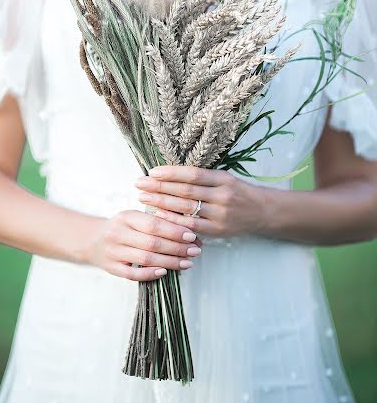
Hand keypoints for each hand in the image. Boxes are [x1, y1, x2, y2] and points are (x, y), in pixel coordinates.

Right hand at [84, 208, 201, 281]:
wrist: (91, 239)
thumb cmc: (122, 227)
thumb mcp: (135, 217)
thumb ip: (157, 221)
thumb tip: (189, 231)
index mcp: (126, 217)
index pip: (153, 224)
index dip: (174, 231)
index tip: (192, 236)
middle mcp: (118, 233)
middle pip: (152, 243)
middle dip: (177, 248)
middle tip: (195, 251)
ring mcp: (113, 252)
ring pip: (145, 259)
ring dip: (169, 262)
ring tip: (187, 263)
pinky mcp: (111, 268)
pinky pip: (132, 274)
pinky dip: (149, 274)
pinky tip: (165, 272)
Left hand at [135, 166, 266, 237]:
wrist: (263, 212)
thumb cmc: (239, 192)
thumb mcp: (225, 178)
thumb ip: (202, 177)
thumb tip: (169, 173)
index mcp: (223, 179)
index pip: (193, 174)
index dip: (171, 173)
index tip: (152, 172)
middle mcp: (222, 196)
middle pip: (186, 191)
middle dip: (160, 187)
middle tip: (139, 184)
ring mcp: (220, 215)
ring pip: (187, 208)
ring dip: (162, 203)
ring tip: (144, 198)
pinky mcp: (218, 231)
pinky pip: (192, 226)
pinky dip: (174, 221)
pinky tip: (159, 217)